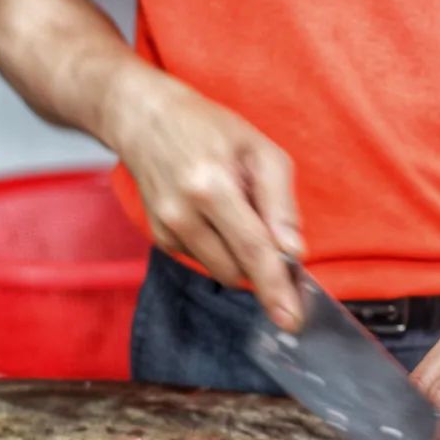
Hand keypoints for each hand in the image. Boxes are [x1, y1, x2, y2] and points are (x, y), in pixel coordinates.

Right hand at [109, 67, 302, 329]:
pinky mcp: (160, 238)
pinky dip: (221, 248)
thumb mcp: (260, 150)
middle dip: (265, 269)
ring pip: (223, 272)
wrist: (144, 119)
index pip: (252, 249)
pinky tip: (215, 215)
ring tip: (239, 213)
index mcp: (211, 186)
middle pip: (238, 270)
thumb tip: (294, 253)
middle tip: (277, 239)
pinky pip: (205, 260)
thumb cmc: (210, 129)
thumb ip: (281, 204)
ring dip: (243, 258)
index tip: (292, 320)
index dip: (275, 287)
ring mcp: (167, 228)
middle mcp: (183, 213)